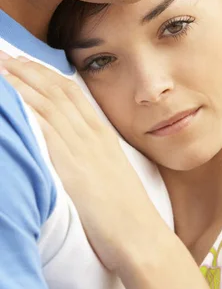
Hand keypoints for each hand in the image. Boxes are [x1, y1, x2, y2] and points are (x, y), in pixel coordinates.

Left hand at [0, 53, 159, 271]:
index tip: (23, 60)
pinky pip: (44, 131)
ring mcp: (81, 149)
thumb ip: (93, 153)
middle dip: (26, 69)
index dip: (44, 72)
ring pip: (46, 105)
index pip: (69, 91)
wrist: (140, 235)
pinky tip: (10, 100)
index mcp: (101, 133)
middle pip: (54, 91)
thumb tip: (75, 146)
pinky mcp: (71, 168)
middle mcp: (91, 135)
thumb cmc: (126, 210)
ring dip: (20, 83)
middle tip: (1, 54)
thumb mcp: (112, 171)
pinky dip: (26, 111)